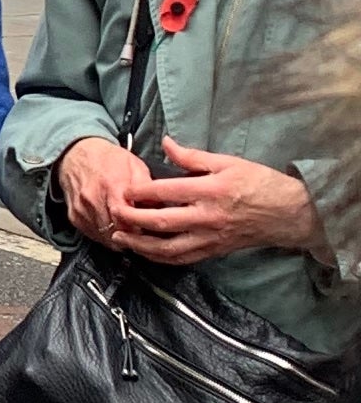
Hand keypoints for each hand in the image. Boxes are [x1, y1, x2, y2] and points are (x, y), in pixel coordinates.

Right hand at [56, 136, 155, 242]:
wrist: (76, 153)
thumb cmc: (108, 159)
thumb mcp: (135, 166)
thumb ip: (148, 189)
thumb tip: (161, 210)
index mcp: (112, 186)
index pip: (127, 220)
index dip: (140, 229)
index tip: (149, 229)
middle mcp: (93, 199)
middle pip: (116, 232)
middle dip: (131, 237)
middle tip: (142, 234)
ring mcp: (81, 210)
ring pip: (104, 238)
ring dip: (118, 238)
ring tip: (129, 231)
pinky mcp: (74, 217)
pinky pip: (93, 235)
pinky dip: (105, 235)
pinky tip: (114, 228)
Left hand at [107, 137, 323, 268]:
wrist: (288, 213)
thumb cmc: (259, 183)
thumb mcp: (227, 162)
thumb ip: (192, 157)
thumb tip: (165, 143)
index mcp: (209, 191)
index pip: (166, 192)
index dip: (140, 192)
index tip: (122, 190)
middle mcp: (207, 217)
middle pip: (161, 223)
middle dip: (132, 221)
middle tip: (113, 215)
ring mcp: (210, 238)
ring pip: (168, 249)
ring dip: (140, 245)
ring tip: (120, 238)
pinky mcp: (214, 251)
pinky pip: (183, 259)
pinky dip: (160, 258)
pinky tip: (145, 253)